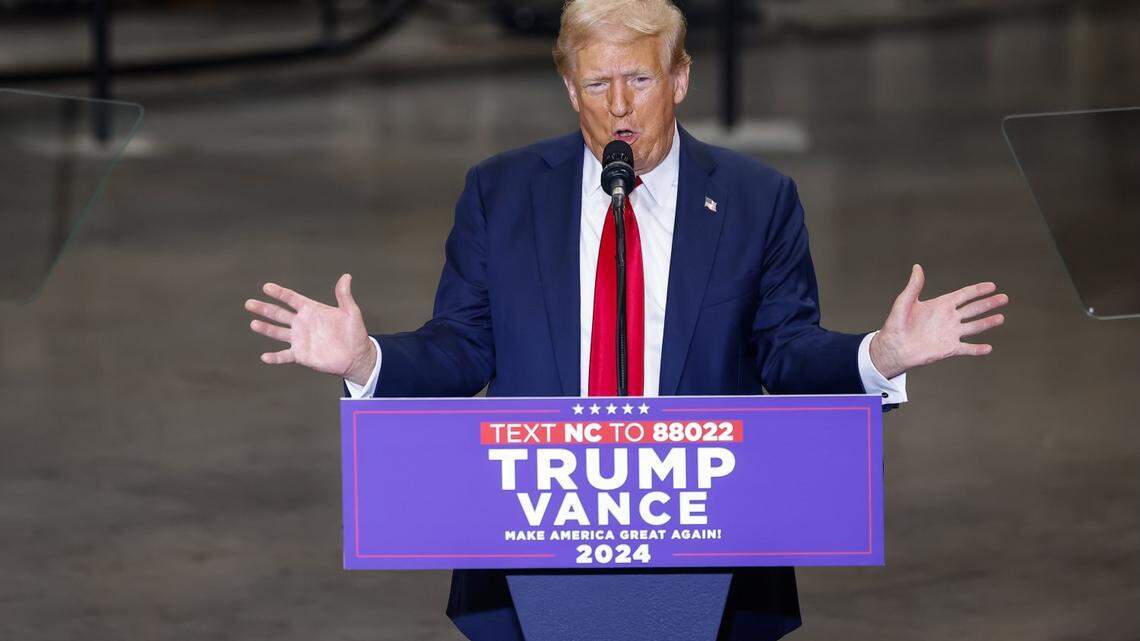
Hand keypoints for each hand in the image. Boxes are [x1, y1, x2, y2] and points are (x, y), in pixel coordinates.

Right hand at [244, 274, 376, 385]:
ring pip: (277, 332)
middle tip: (249, 303)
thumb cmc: (354, 332)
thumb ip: (344, 296)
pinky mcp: (301, 355)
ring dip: (265, 329)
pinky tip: (264, 357)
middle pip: (278, 314)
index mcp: (311, 310)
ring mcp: (299, 339)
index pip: (291, 299)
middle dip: (264, 308)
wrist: (356, 356)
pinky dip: (274, 357)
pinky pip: (284, 355)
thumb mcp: (351, 312)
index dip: (279, 293)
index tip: (266, 287)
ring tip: (253, 324)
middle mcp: (301, 323)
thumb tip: (346, 276)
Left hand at [869, 264, 1007, 378]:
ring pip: (974, 327)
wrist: (893, 347)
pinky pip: (966, 348)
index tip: (992, 286)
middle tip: (1004, 298)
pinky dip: (977, 349)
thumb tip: (917, 267)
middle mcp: (949, 318)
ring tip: (1001, 318)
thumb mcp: (904, 302)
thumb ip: (914, 286)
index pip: (964, 295)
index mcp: (941, 305)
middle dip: (989, 303)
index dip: (977, 290)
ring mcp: (950, 333)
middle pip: (974, 309)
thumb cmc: (896, 324)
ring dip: (988, 323)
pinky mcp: (948, 348)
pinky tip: (988, 348)